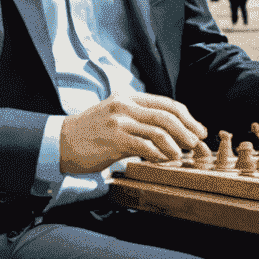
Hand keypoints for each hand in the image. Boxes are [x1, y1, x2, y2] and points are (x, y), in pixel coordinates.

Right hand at [59, 93, 205, 173]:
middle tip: (196, 142)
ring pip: (159, 131)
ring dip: (176, 144)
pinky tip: (164, 160)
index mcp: (128, 98)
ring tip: (182, 153)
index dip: (187, 116)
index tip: (198, 129)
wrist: (60, 142)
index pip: (166, 103)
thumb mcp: (115, 115)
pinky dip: (159, 154)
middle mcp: (125, 106)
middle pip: (167, 115)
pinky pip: (145, 146)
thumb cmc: (90, 133)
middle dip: (187, 129)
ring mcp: (119, 122)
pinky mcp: (114, 139)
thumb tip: (169, 130)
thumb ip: (138, 118)